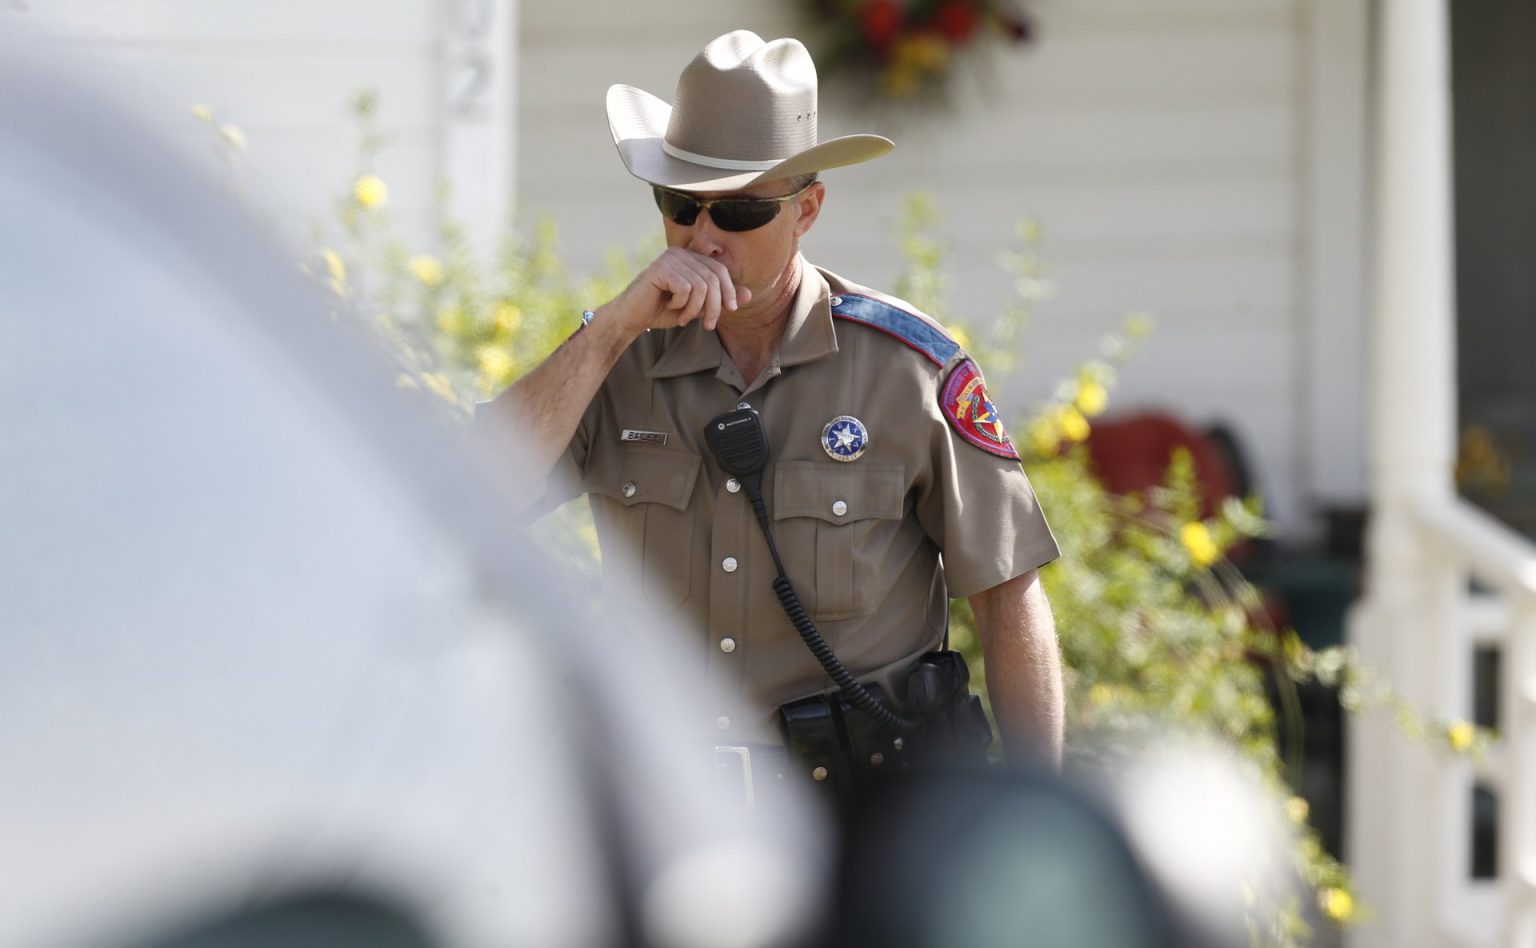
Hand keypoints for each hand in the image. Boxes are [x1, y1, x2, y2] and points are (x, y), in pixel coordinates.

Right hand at [599, 248, 751, 334]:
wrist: (632, 317)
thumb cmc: (663, 310)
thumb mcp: (697, 307)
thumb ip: (719, 299)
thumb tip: (748, 294)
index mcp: (690, 257)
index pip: (720, 270)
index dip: (730, 290)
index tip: (730, 310)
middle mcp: (681, 253)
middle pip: (714, 278)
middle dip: (714, 305)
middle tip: (707, 324)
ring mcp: (670, 258)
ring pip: (701, 286)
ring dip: (695, 309)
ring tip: (683, 317)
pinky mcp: (660, 268)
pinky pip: (686, 289)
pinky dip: (681, 304)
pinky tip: (669, 306)